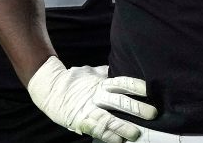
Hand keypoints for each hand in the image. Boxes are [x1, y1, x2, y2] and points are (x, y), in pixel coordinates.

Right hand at [27, 56, 156, 142]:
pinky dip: (106, 135)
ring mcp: (88, 109)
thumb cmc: (73, 80)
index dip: (136, 86)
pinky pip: (95, 129)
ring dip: (123, 127)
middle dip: (136, 108)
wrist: (49, 88)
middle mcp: (97, 95)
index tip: (149, 91)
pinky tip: (117, 141)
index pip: (122, 82)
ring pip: (108, 118)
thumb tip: (121, 67)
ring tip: (136, 134)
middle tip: (153, 114)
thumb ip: (106, 73)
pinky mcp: (79, 121)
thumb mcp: (91, 73)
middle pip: (119, 101)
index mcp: (101, 83)